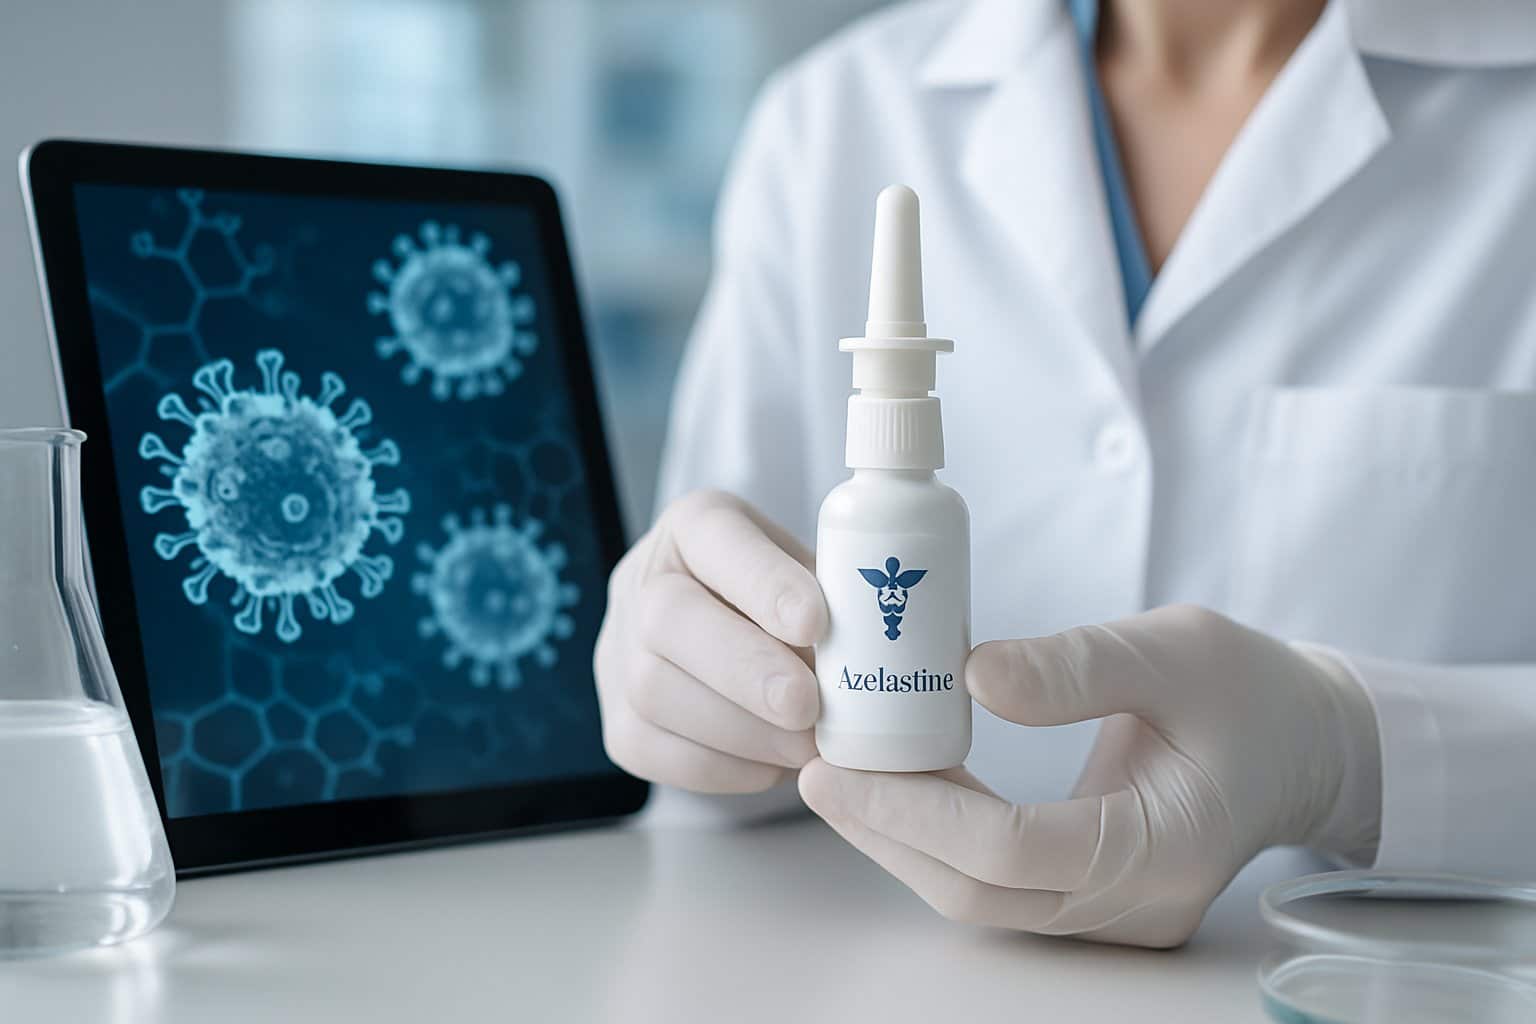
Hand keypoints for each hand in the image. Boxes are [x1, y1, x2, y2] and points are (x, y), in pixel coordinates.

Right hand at [595, 491, 826, 792]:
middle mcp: (643, 580)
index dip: (763, 582)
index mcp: (695, 526)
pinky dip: (722, 766)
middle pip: (668, 619)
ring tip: (806, 745)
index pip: (716, 536)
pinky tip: (773, 765)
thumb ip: (837, 599)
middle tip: (808, 706)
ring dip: (742, 730)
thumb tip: (877, 650)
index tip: (816, 623)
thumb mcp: (813, 574)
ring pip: (655, 692)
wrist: (726, 638)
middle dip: (744, 668)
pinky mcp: (616, 720)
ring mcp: (617, 652)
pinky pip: (652, 750)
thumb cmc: (787, 604)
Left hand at [799, 605, 1380, 946]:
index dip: (914, 812)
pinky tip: (901, 783)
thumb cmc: (1252, 690)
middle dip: (887, 832)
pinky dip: (941, 836)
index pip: (1011, 852)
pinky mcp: (1094, 897)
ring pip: (982, 896)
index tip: (837, 765)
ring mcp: (1114, 912)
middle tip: (816, 769)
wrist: (1305, 744)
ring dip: (903, 838)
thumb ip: (1077, 664)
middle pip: (980, 892)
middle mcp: (1133, 903)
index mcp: (1162, 849)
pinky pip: (1000, 883)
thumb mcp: (1177, 648)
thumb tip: (969, 673)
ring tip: (840, 772)